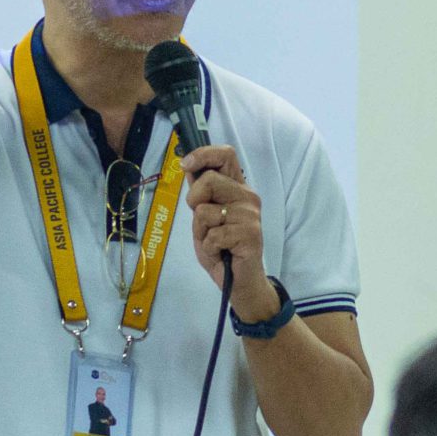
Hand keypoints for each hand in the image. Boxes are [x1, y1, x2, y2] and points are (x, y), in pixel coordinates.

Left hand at [182, 145, 274, 316]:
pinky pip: (212, 235)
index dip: (203, 154)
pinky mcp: (250, 234)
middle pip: (210, 180)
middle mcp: (247, 197)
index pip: (226, 155)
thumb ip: (200, 195)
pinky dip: (209, 247)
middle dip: (194, 202)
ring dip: (201, 231)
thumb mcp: (204, 218)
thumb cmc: (221, 248)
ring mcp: (250, 215)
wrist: (239, 282)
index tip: (186, 164)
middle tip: (203, 223)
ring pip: (206, 211)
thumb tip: (189, 167)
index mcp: (237, 188)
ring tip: (215, 241)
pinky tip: (221, 252)